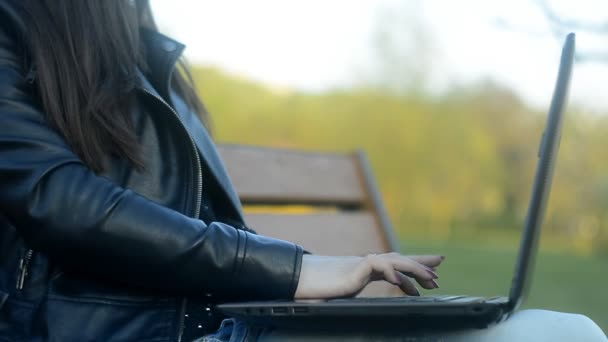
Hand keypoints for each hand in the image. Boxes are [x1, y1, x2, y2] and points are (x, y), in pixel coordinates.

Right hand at [294, 253, 443, 298]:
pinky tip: (402, 281)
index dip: (414, 267)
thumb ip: (357, 295)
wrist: (299, 279)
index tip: (433, 271)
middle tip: (441, 266)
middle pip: (400, 260)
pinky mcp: (354, 268)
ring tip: (431, 278)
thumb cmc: (317, 288)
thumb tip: (367, 311)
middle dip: (421, 262)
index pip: (395, 266)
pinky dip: (392, 272)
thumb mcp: (344, 295)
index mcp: (366, 271)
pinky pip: (378, 266)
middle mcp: (367, 264)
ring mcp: (361, 264)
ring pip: (395, 261)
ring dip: (414, 268)